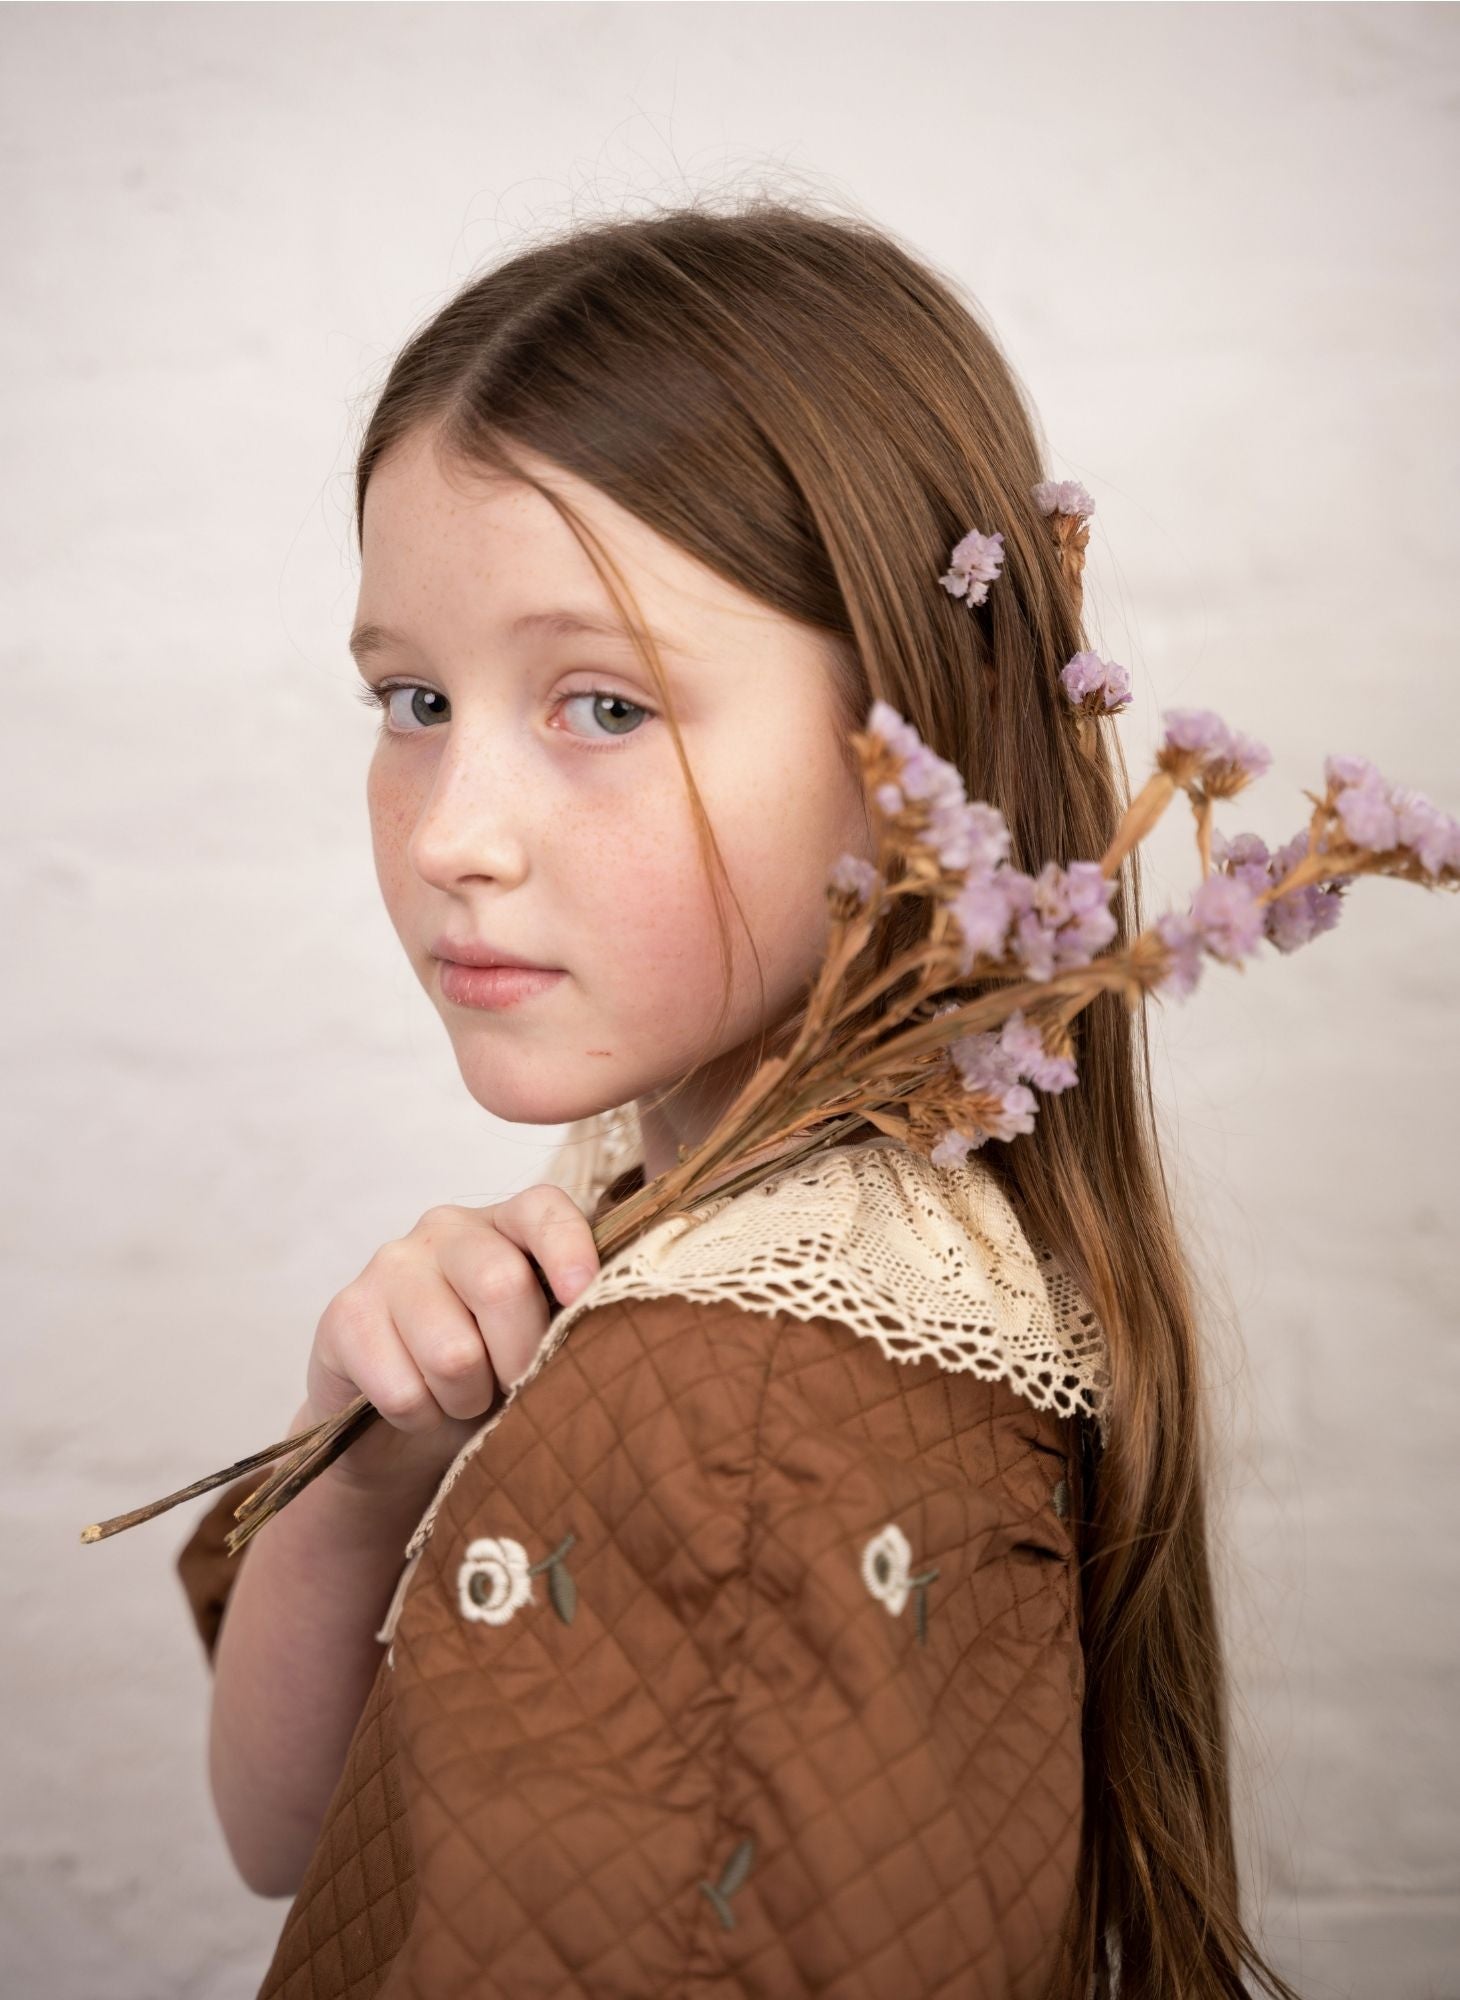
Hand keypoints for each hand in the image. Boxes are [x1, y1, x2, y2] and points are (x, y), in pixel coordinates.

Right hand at [299, 1186, 600, 1501]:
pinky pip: (402, 1390)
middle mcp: (445, 1229)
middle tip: (515, 1386)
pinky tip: (418, 1407)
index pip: (541, 1209)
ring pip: (453, 1352)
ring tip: (462, 1397)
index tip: (582, 1294)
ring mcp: (389, 1266)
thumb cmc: (487, 1376)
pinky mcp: (344, 1316)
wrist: (398, 1430)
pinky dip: (421, 1418)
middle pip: (500, 1284)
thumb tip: (612, 1334)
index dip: (568, 1247)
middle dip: (520, 1358)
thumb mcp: (536, 1342)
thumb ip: (567, 1322)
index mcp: (505, 1225)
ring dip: (467, 1399)